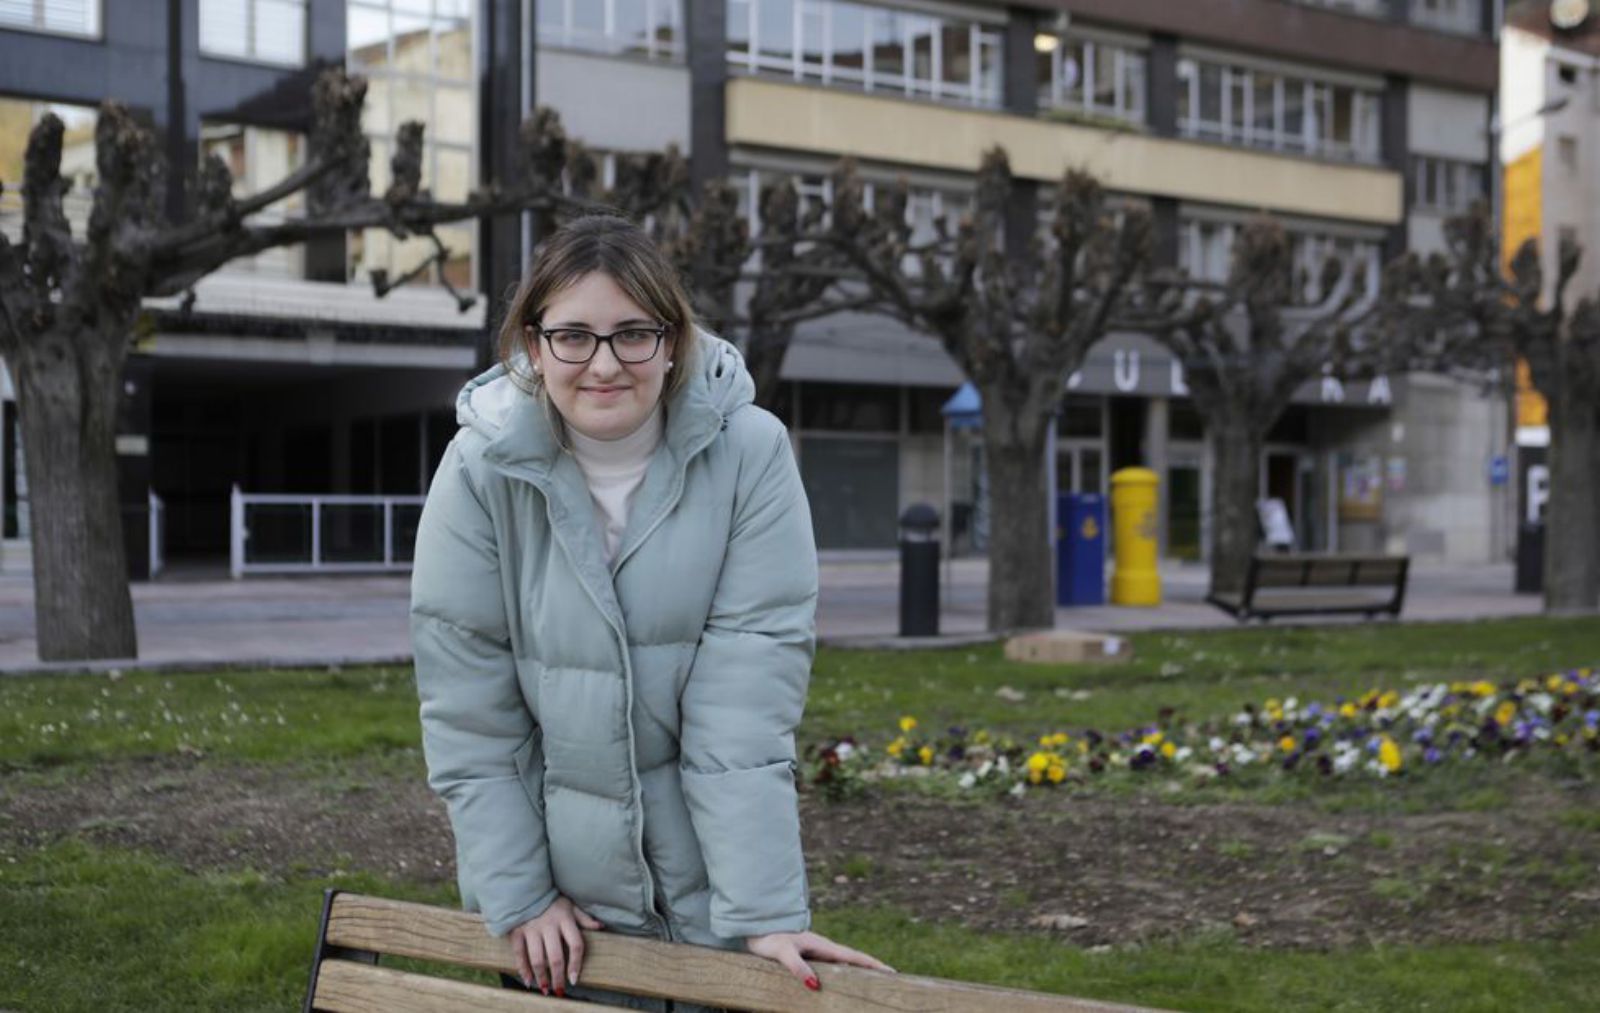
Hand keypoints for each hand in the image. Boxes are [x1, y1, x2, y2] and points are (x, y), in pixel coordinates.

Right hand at [508, 895, 604, 995]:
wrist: (523, 888)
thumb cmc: (551, 900)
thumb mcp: (570, 905)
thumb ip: (584, 918)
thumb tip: (601, 926)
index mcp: (565, 919)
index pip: (575, 944)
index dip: (576, 964)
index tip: (574, 979)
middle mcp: (549, 925)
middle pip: (556, 957)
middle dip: (558, 977)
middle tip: (560, 990)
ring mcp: (531, 929)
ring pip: (537, 958)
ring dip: (541, 977)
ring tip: (545, 988)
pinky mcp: (516, 931)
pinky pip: (519, 954)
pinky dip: (523, 969)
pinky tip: (528, 980)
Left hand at [744, 930, 894, 990]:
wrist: (755, 924)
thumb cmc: (768, 938)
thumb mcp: (783, 953)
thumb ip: (798, 967)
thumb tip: (815, 986)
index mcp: (822, 946)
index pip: (853, 957)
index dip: (872, 964)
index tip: (891, 971)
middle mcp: (823, 947)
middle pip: (853, 959)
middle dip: (872, 967)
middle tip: (891, 976)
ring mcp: (816, 950)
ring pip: (843, 961)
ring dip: (859, 968)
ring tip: (873, 979)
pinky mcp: (808, 954)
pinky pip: (831, 964)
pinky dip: (844, 970)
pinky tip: (842, 978)